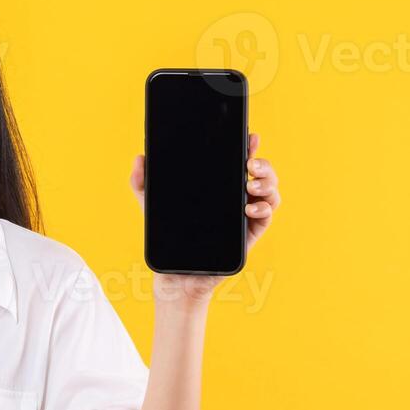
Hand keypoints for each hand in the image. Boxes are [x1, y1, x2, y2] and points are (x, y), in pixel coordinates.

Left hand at [129, 132, 279, 304]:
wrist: (175, 273)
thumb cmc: (169, 236)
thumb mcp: (152, 205)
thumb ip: (142, 182)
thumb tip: (139, 158)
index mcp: (220, 186)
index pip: (239, 161)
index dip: (248, 147)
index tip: (249, 136)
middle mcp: (237, 197)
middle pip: (261, 173)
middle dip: (263, 163)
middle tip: (250, 163)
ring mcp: (246, 215)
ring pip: (269, 192)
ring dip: (267, 183)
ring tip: (250, 183)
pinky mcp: (249, 234)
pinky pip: (266, 217)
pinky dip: (264, 208)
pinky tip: (249, 207)